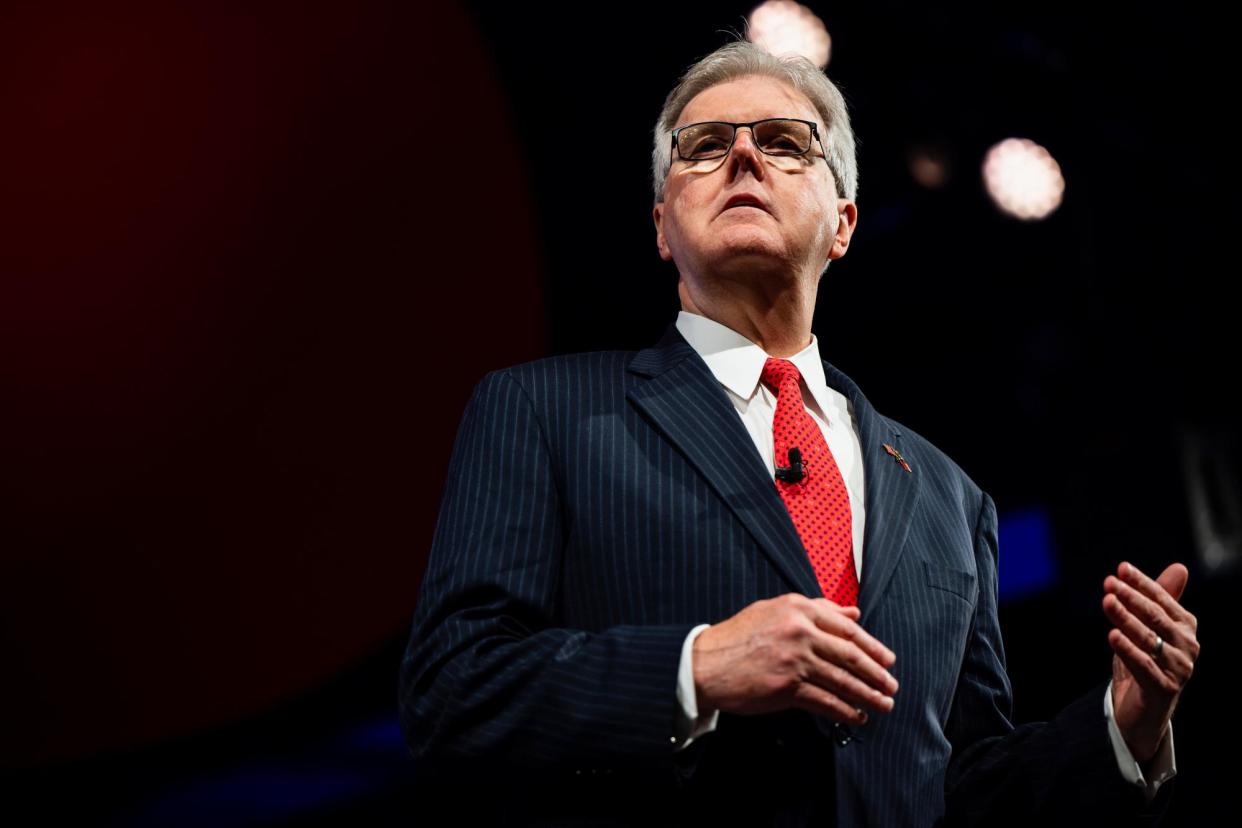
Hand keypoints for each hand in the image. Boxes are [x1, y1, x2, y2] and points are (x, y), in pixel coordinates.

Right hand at [692, 592, 898, 725]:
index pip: (846, 629)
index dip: (872, 647)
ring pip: (842, 680)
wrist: (705, 663)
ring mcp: (794, 660)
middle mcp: (799, 631)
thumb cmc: (738, 636)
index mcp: (798, 609)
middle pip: (850, 655)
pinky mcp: (787, 687)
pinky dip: (844, 711)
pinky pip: (825, 701)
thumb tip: (853, 614)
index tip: (888, 660)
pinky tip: (855, 717)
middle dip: (876, 674)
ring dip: (867, 695)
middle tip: (891, 686)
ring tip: (883, 705)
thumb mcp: (774, 610)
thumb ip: (817, 609)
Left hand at [1102, 561, 1199, 761]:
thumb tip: (1180, 567)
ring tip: (1107, 602)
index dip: (1142, 583)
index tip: (1121, 568)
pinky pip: (1143, 666)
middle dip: (1131, 597)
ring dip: (1126, 619)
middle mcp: (1188, 646)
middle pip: (1155, 617)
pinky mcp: (1165, 689)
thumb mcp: (1149, 627)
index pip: (1162, 599)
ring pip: (1148, 639)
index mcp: (1186, 627)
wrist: (1144, 708)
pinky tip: (1112, 635)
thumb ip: (1161, 598)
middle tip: (1109, 582)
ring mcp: (1179, 668)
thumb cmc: (1146, 660)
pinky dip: (1127, 649)